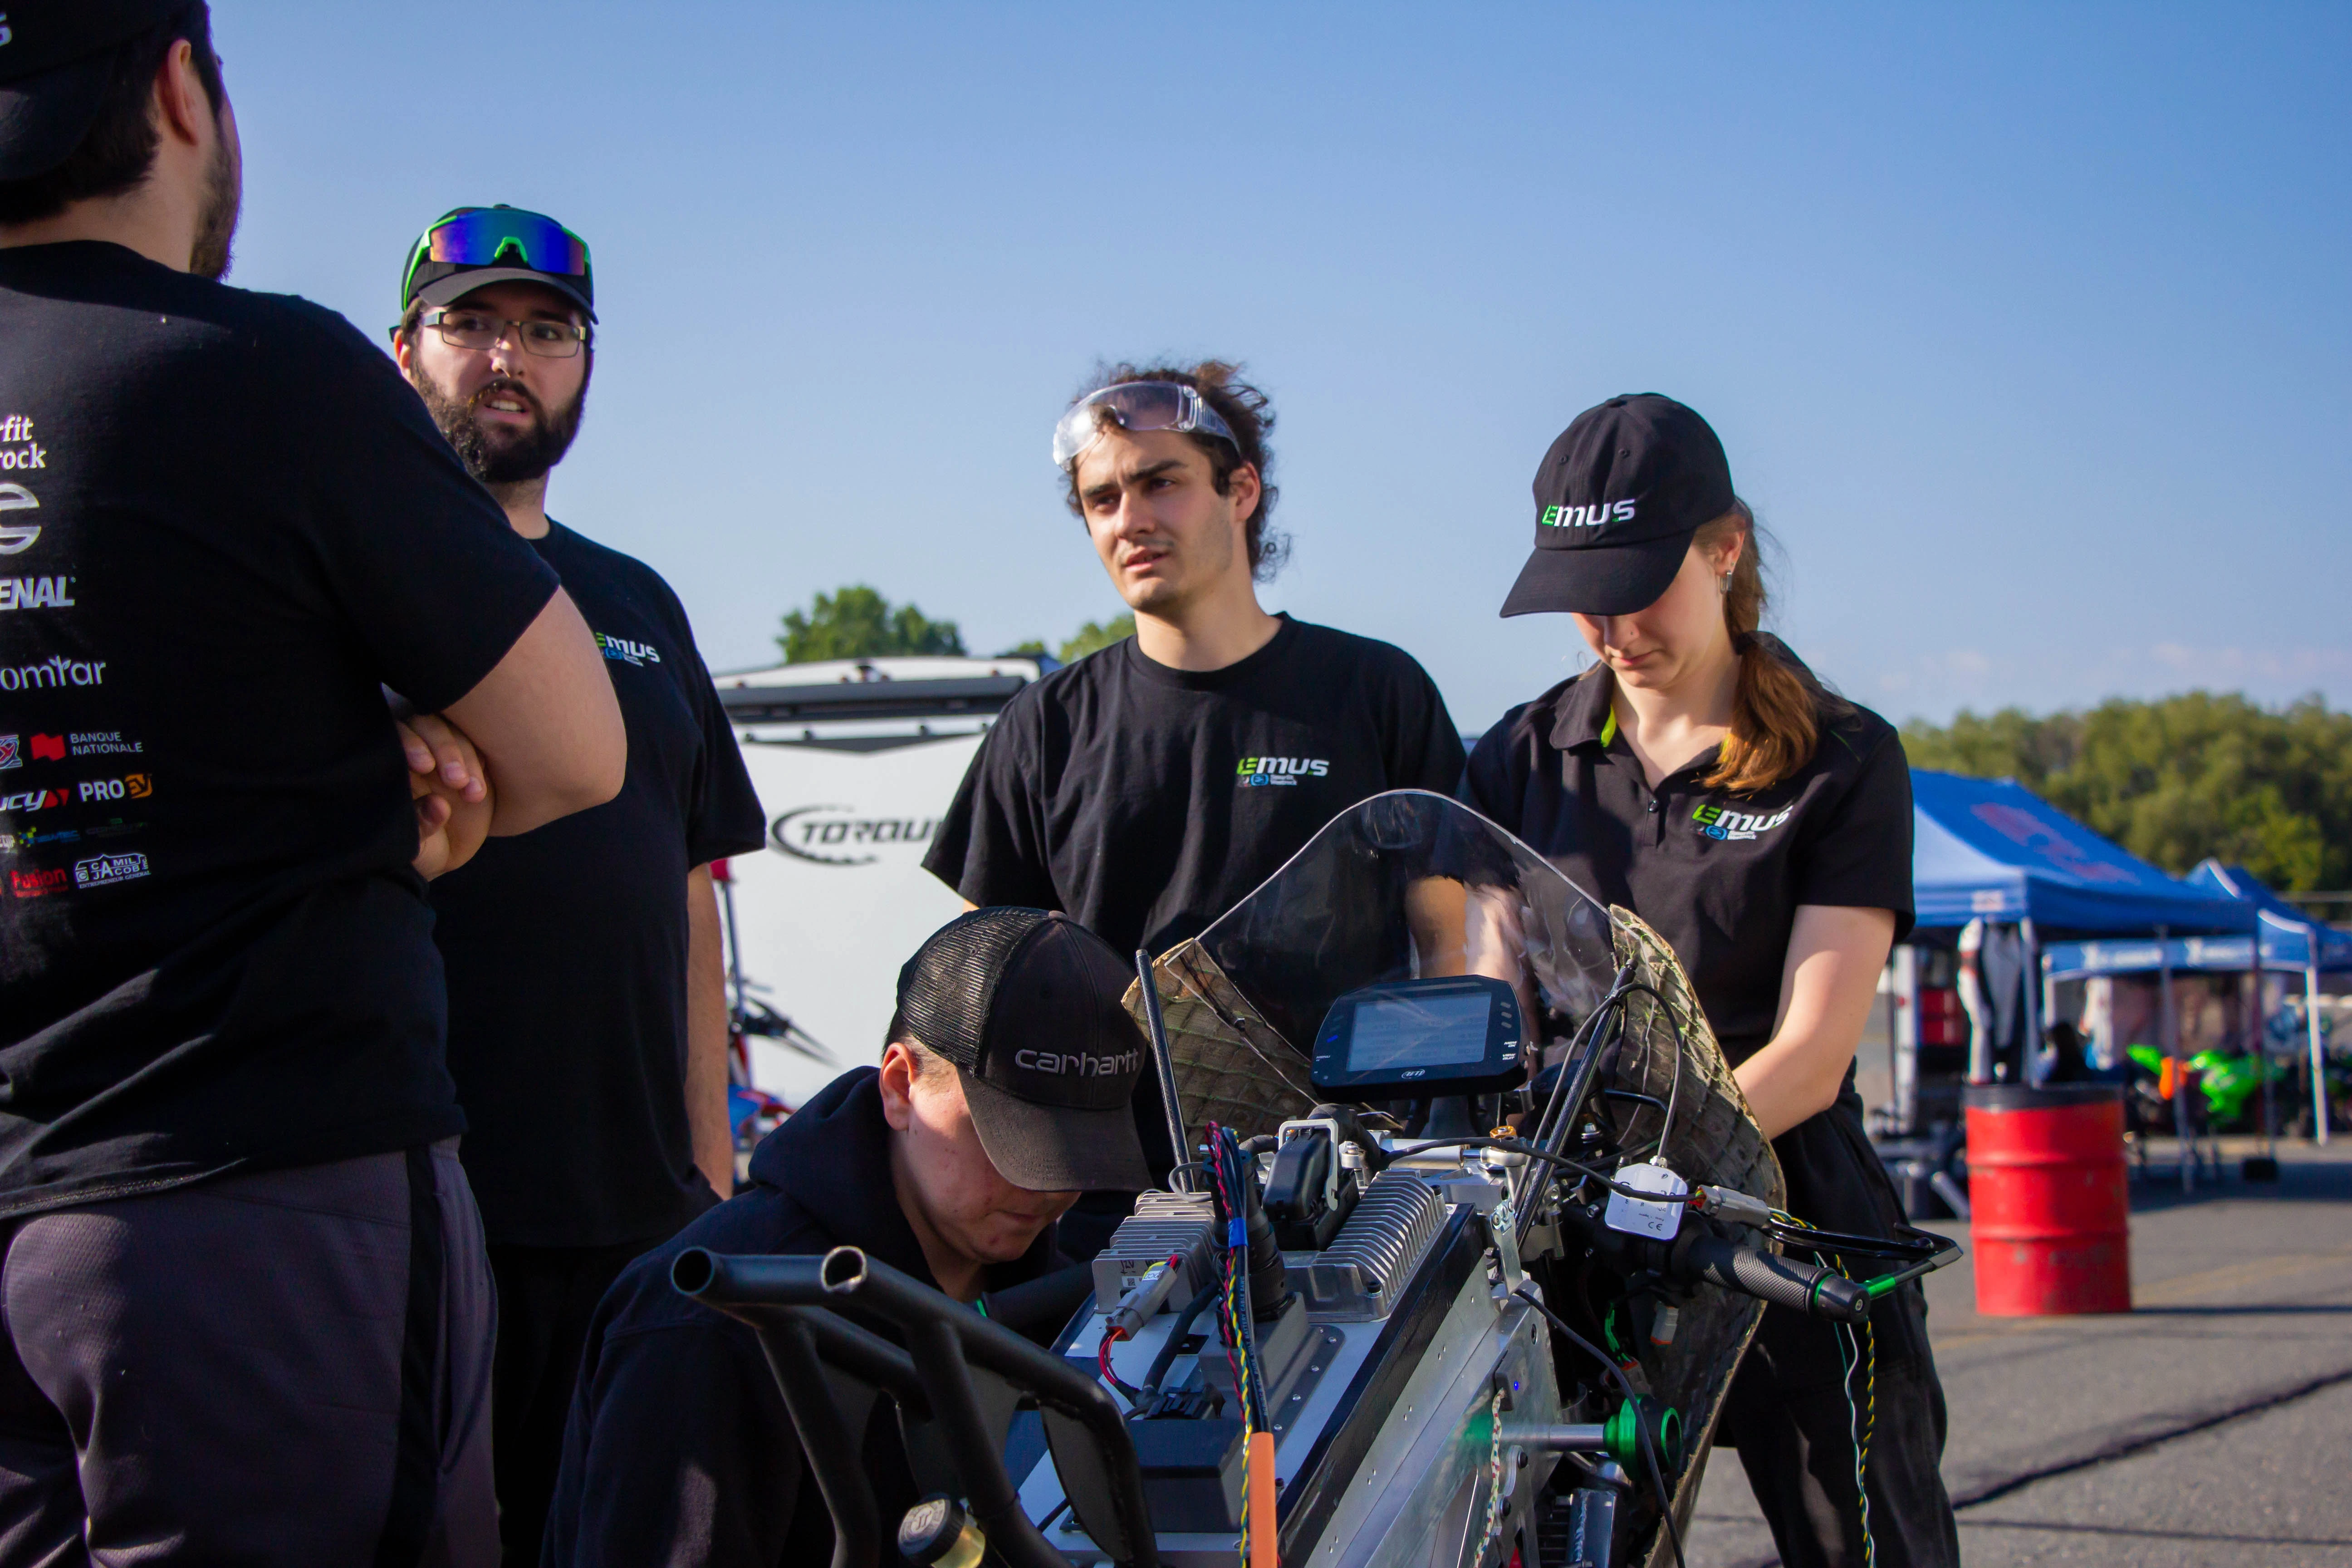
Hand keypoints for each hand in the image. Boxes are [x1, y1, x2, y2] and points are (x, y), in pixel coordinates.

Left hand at [403, 716, 493, 878]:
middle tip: (455, 781)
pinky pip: (484, 748)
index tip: (425, 766)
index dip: (411, 743)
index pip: (397, 734)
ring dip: (467, 760)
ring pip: (458, 734)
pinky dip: (483, 767)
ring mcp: (448, 753)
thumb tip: (440, 805)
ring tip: (472, 794)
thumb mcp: (414, 846)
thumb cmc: (419, 848)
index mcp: (395, 763)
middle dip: (445, 749)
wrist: (447, 851)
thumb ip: (420, 826)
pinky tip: (478, 792)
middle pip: (429, 725)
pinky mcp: (475, 760)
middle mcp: (420, 749)